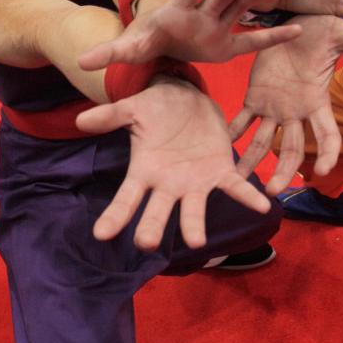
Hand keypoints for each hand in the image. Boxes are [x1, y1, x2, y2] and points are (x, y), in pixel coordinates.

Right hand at [75, 78, 270, 248]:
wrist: (188, 99)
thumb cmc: (157, 108)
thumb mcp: (134, 109)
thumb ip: (111, 116)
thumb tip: (80, 120)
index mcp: (144, 172)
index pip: (126, 199)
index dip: (114, 216)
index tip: (101, 234)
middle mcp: (168, 186)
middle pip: (156, 212)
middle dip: (151, 228)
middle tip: (145, 244)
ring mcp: (195, 184)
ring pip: (192, 209)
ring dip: (194, 225)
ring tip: (197, 241)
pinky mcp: (220, 173)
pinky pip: (235, 188)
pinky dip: (247, 196)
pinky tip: (262, 205)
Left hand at [77, 0, 300, 69]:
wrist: (165, 43)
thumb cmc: (150, 40)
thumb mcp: (132, 47)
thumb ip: (112, 52)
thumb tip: (81, 62)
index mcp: (179, 6)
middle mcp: (203, 9)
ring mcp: (220, 23)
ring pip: (242, 7)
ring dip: (257, 0)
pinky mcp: (230, 43)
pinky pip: (255, 40)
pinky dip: (274, 37)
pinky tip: (299, 30)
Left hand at [230, 15, 342, 192]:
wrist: (295, 22)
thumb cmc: (321, 30)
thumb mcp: (342, 31)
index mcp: (318, 102)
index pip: (327, 135)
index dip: (327, 153)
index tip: (322, 171)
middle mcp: (296, 112)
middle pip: (292, 149)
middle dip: (283, 170)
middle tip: (272, 191)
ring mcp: (275, 108)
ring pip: (265, 142)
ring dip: (254, 162)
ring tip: (238, 181)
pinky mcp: (255, 97)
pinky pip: (242, 120)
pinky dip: (233, 134)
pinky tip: (222, 148)